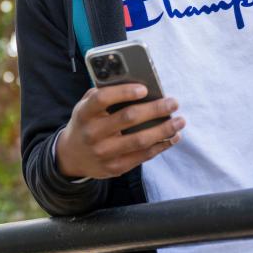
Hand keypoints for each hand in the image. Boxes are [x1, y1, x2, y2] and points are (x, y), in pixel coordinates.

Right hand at [55, 84, 184, 179]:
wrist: (72, 156)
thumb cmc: (86, 123)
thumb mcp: (86, 106)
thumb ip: (104, 93)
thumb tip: (137, 84)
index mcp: (84, 113)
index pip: (102, 99)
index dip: (124, 92)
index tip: (144, 89)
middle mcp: (92, 133)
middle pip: (128, 118)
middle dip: (155, 109)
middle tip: (173, 102)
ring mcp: (104, 153)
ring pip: (140, 140)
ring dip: (164, 129)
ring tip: (180, 121)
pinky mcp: (115, 168)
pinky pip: (143, 156)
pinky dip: (161, 146)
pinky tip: (173, 136)